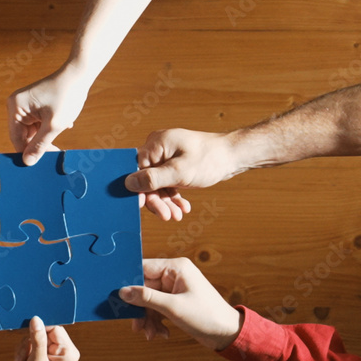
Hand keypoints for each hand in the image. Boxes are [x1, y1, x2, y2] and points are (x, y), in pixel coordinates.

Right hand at [7, 66, 90, 164]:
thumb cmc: (67, 96)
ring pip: (32, 132)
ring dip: (47, 134)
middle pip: (23, 136)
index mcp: (15, 107)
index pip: (17, 139)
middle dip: (39, 143)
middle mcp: (16, 105)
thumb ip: (39, 145)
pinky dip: (49, 127)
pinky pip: (37, 124)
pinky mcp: (33, 105)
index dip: (29, 153)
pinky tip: (64, 122)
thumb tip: (27, 162)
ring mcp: (24, 105)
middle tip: (56, 150)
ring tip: (62, 127)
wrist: (79, 75)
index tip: (45, 161)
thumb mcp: (54, 125)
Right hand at [13, 317, 78, 360]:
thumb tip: (36, 319)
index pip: (53, 328)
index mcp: (68, 352)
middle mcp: (63, 351)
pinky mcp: (44, 359)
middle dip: (27, 347)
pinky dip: (22, 360)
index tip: (27, 342)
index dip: (38, 332)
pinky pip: (30, 349)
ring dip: (22, 355)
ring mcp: (53, 355)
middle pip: (40, 334)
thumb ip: (37, 340)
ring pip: (32, 341)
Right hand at [119, 258, 242, 350]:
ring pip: (149, 301)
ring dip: (148, 319)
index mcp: (176, 268)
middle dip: (140, 309)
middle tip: (137, 326)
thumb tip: (123, 291)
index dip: (129, 283)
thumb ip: (146, 298)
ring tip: (151, 334)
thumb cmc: (207, 316)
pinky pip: (157, 309)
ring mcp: (175, 289)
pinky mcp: (175, 302)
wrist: (227, 334)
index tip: (118, 297)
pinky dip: (156, 322)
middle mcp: (174, 275)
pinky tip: (161, 334)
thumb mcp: (173, 307)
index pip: (143, 268)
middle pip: (144, 288)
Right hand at [125, 128, 252, 219]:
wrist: (232, 156)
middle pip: (147, 179)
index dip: (139, 190)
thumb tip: (128, 183)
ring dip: (167, 201)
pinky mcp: (174, 166)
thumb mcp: (180, 172)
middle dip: (157, 200)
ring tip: (177, 215)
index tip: (142, 207)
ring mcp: (166, 157)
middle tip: (167, 216)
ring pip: (158, 184)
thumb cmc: (210, 159)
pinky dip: (174, 196)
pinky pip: (167, 183)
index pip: (137, 170)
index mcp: (156, 144)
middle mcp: (158, 149)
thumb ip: (153, 179)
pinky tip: (182, 208)